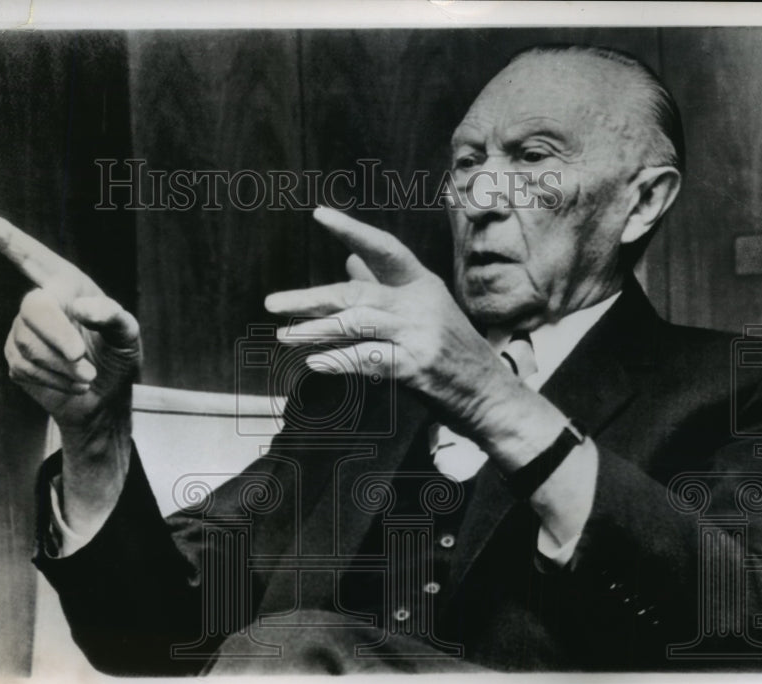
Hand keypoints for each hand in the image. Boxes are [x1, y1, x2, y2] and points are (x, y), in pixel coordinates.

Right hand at [0, 215, 141, 431]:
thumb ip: (113, 317)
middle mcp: (41, 301)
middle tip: (80, 355)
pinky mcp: (16, 359)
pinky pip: (26, 369)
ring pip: (30, 346)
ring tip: (89, 375)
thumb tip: (82, 307)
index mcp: (67, 285)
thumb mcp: (127, 335)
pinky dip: (56, 381)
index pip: (35, 258)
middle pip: (34, 308)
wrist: (105, 395)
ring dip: (63, 366)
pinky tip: (75, 383)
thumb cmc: (117, 355)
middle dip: (57, 334)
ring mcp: (23, 330)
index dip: (10, 241)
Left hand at [265, 207, 521, 442]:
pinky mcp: (416, 366)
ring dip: (315, 331)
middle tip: (272, 303)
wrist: (489, 392)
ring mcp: (419, 335)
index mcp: (422, 283)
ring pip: (356, 325)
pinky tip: (315, 361)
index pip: (384, 248)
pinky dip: (339, 360)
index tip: (319, 214)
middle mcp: (420, 303)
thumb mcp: (424, 310)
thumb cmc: (451, 350)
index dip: (352, 229)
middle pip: (356, 293)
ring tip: (284, 335)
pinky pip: (368, 360)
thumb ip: (384, 286)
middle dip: (309, 299)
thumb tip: (348, 260)